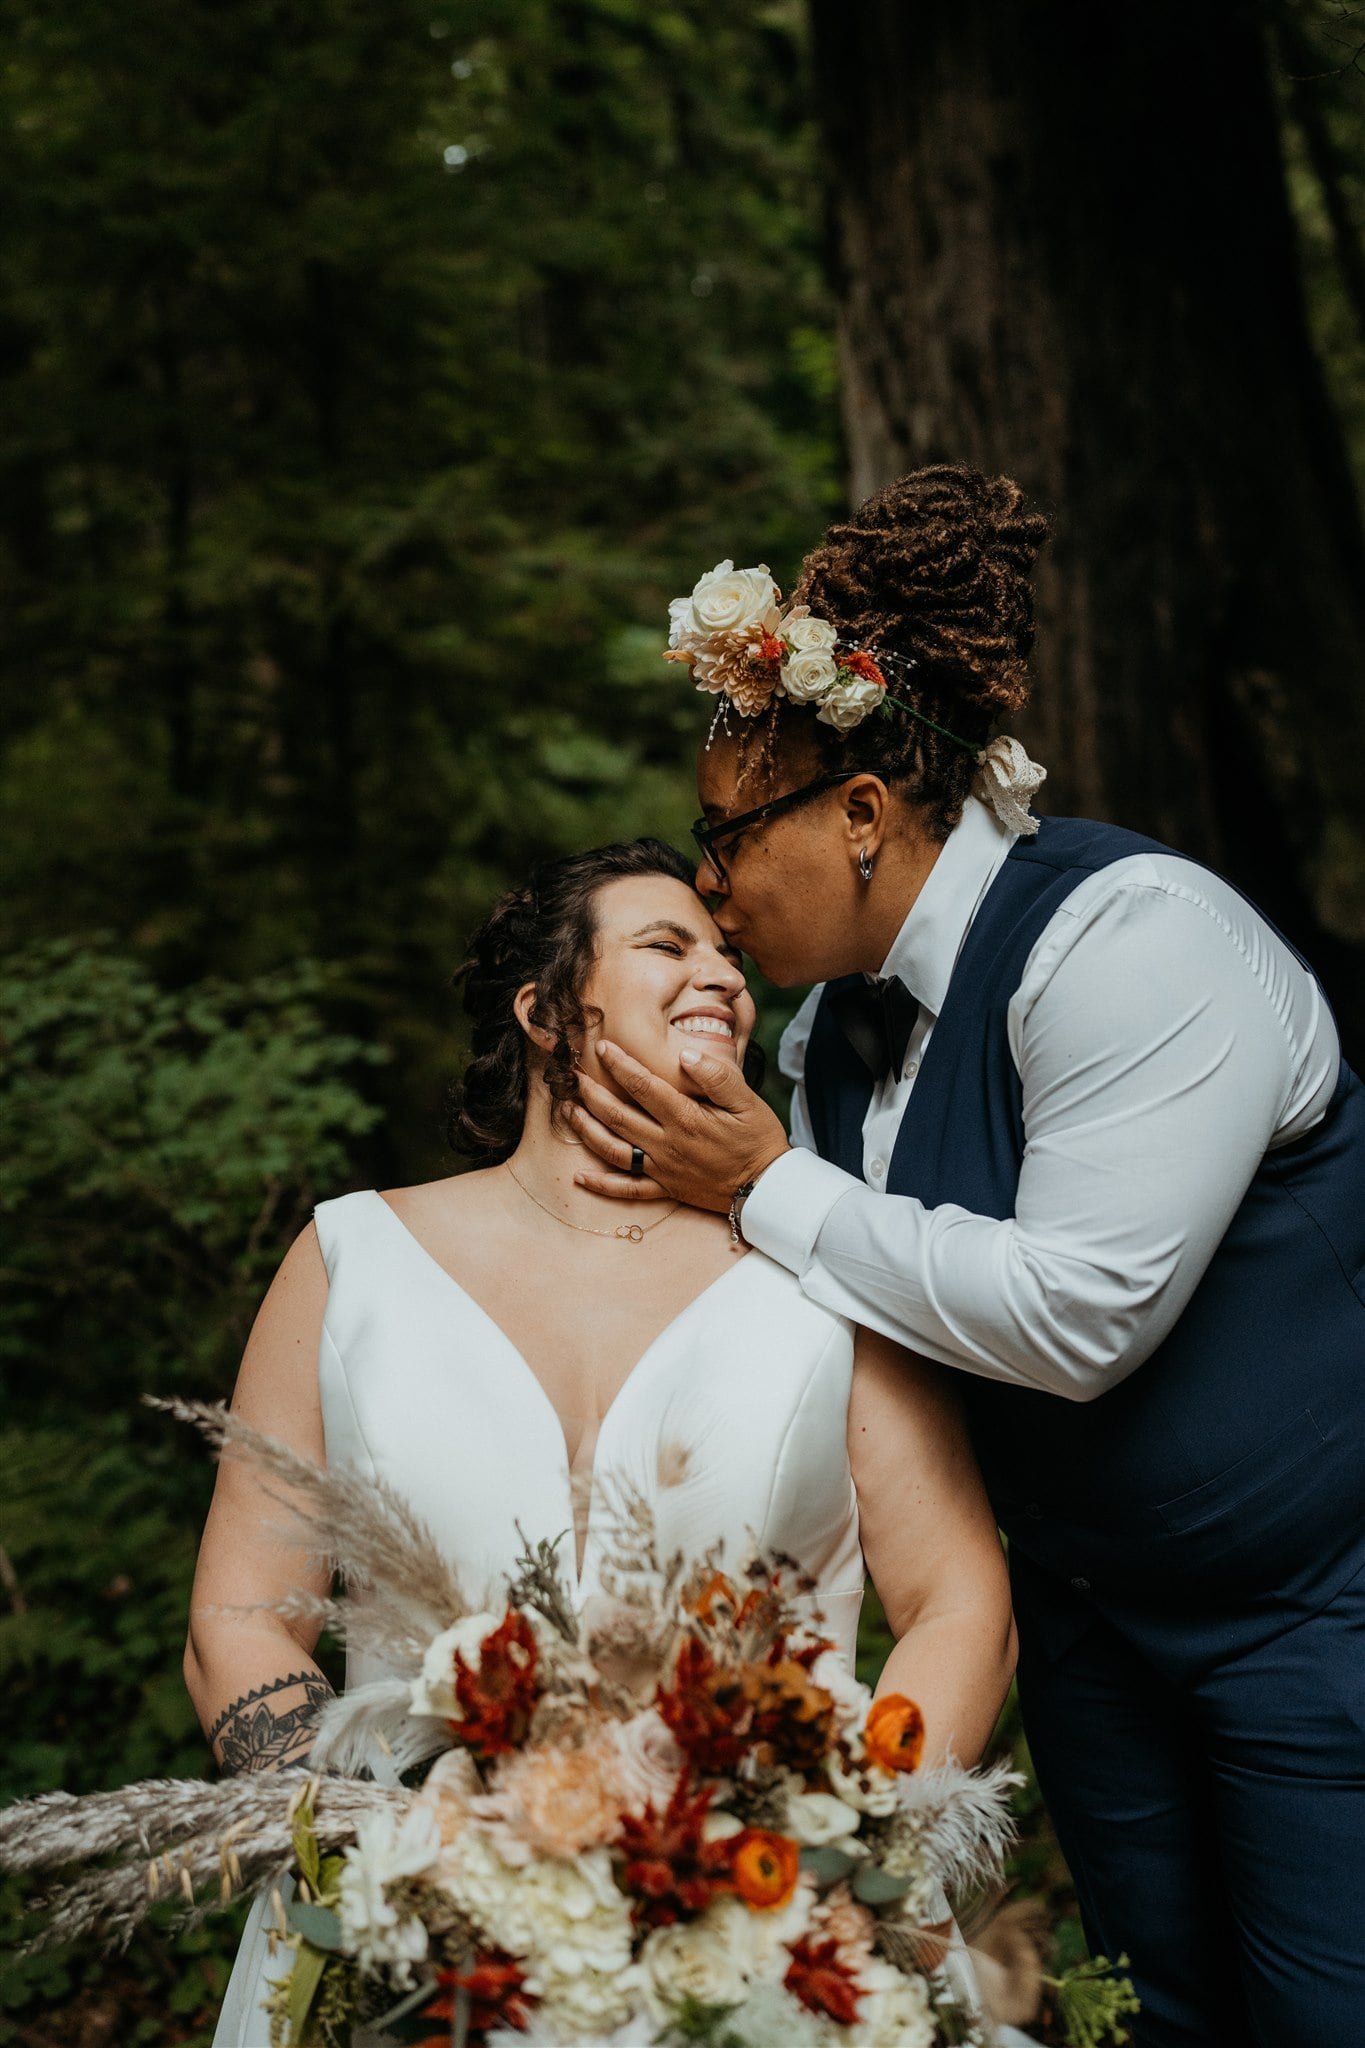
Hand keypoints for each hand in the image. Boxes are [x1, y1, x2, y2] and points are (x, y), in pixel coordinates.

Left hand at [571, 1040, 789, 1212]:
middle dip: (591, 1093)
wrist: (767, 1186)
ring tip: (567, 1112)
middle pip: (618, 1115)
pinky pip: (627, 1190)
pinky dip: (601, 1185)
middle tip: (572, 1076)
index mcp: (686, 1118)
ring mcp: (663, 1169)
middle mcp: (667, 1144)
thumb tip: (685, 1055)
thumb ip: (716, 1077)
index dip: (620, 1064)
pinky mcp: (665, 1189)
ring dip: (587, 1130)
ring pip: (614, 1149)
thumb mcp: (747, 1101)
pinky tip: (579, 1178)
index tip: (601, 1047)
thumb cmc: (758, 1139)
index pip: (643, 1086)